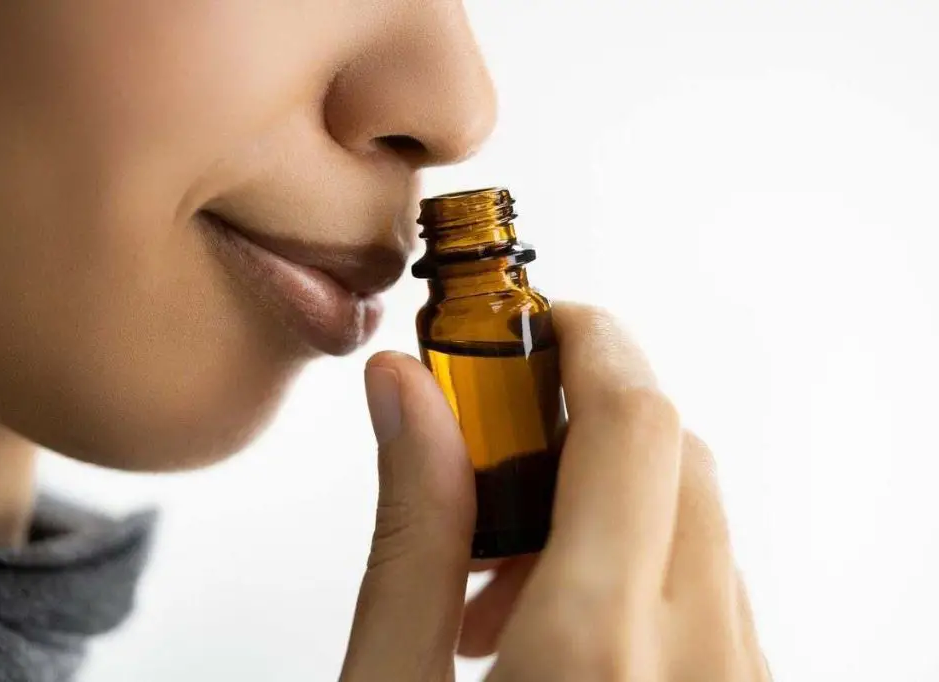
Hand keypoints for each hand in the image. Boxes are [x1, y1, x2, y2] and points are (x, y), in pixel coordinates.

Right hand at [339, 304, 769, 680]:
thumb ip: (412, 538)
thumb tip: (409, 392)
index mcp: (597, 652)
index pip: (632, 423)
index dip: (587, 343)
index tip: (532, 326)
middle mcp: (700, 665)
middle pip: (676, 457)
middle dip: (582, 427)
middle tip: (493, 462)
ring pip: (700, 522)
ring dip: (609, 505)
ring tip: (508, 582)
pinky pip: (713, 590)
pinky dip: (642, 570)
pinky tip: (563, 628)